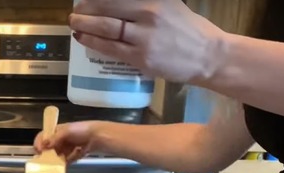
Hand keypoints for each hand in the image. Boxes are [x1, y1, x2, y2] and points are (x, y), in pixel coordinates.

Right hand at [33, 121, 103, 163]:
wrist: (99, 136)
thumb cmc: (82, 130)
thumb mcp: (66, 131)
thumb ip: (54, 139)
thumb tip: (43, 146)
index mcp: (57, 130)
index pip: (43, 136)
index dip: (39, 143)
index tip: (38, 152)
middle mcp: (61, 138)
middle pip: (49, 147)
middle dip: (46, 154)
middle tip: (44, 161)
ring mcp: (68, 147)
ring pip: (57, 155)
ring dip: (55, 160)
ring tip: (53, 165)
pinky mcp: (75, 154)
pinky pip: (66, 160)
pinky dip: (64, 163)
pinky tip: (62, 167)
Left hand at [70, 0, 226, 83]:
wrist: (208, 55)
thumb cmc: (189, 30)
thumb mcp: (170, 4)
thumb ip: (144, 3)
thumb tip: (116, 3)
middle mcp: (148, 13)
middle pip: (107, 8)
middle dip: (86, 9)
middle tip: (75, 11)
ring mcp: (144, 36)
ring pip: (106, 28)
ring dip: (85, 24)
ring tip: (75, 23)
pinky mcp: (141, 57)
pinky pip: (111, 48)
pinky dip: (93, 41)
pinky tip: (83, 38)